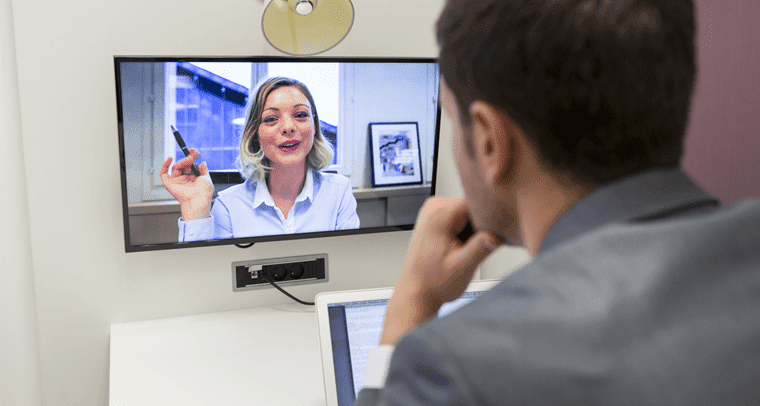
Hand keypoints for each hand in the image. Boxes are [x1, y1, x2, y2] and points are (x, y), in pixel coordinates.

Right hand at [159, 149, 213, 220]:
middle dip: (188, 158)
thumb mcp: (207, 178)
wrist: (197, 200)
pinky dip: (165, 165)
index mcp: (193, 178)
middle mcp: (185, 179)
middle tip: (193, 155)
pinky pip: (163, 173)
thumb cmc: (203, 193)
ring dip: (182, 162)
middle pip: (183, 165)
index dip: (191, 157)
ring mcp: (177, 181)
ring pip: (176, 167)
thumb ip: (204, 170)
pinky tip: (170, 159)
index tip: (194, 151)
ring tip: (188, 161)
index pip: (190, 165)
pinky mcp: (169, 183)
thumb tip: (203, 163)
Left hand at [379, 197, 501, 344]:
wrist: (417, 292)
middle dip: (482, 225)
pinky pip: (460, 216)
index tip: (495, 233)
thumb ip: (481, 248)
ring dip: (474, 229)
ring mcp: (433, 211)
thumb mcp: (462, 268)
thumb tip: (498, 235)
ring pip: (468, 211)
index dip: (490, 217)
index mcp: (439, 216)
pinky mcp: (435, 218)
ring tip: (466, 250)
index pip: (476, 202)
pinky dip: (466, 230)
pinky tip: (462, 246)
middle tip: (476, 248)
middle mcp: (434, 207)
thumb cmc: (433, 283)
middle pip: (472, 205)